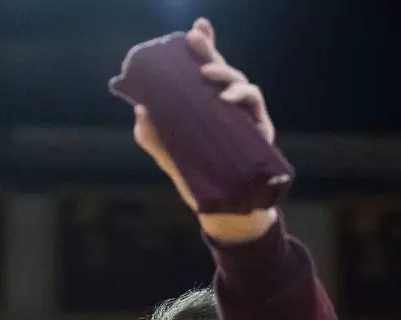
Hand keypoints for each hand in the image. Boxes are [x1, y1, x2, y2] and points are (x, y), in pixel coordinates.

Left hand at [131, 18, 278, 243]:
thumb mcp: (170, 156)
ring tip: (207, 77)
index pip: (205, 72)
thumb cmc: (198, 178)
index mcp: (208, 106)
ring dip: (226, 75)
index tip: (195, 28)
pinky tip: (225, 100)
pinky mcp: (260, 130)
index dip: (204, 47)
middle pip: (223, 71)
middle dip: (211, 51)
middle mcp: (229, 107)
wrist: (223, 210)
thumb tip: (140, 109)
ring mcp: (246, 117)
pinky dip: (242, 97)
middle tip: (196, 39)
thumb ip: (153, 135)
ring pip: (242, 83)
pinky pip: (254, 105)